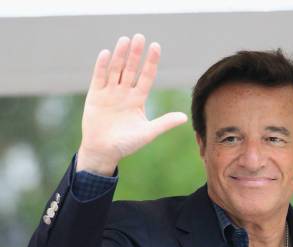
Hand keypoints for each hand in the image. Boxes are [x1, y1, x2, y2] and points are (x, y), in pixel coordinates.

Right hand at [77, 33, 187, 174]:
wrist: (103, 152)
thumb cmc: (126, 144)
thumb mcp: (147, 133)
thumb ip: (164, 123)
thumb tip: (185, 117)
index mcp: (138, 99)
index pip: (146, 76)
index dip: (151, 62)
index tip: (156, 47)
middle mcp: (124, 93)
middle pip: (131, 69)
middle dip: (136, 54)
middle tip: (140, 37)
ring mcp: (109, 93)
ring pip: (115, 70)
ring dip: (120, 56)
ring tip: (125, 40)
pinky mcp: (95, 96)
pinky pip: (99, 78)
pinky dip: (102, 66)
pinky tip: (106, 53)